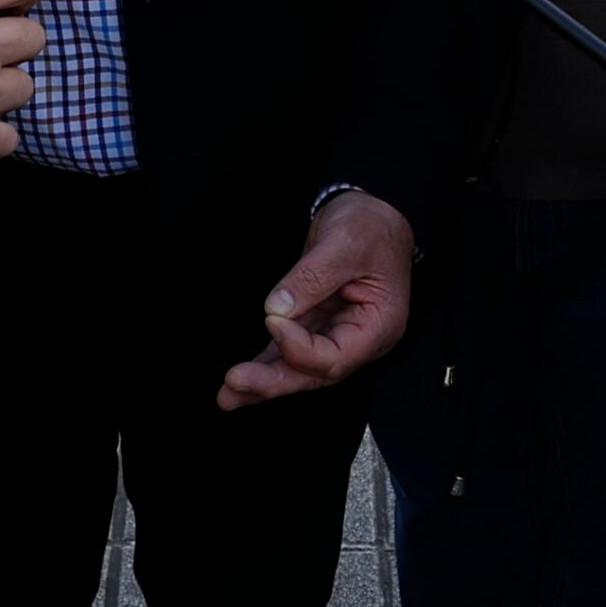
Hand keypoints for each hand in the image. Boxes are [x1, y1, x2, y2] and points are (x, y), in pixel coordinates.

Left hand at [221, 185, 412, 407]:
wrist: (373, 211)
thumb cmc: (371, 226)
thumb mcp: (345, 244)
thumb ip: (312, 278)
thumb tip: (276, 308)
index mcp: (378, 325)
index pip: (335, 357)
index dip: (299, 347)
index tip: (273, 320)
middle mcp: (359, 339)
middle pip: (314, 372)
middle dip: (273, 381)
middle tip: (235, 382)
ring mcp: (337, 334)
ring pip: (298, 367)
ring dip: (263, 380)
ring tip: (226, 395)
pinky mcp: (316, 324)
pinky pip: (289, 350)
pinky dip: (266, 362)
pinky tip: (241, 378)